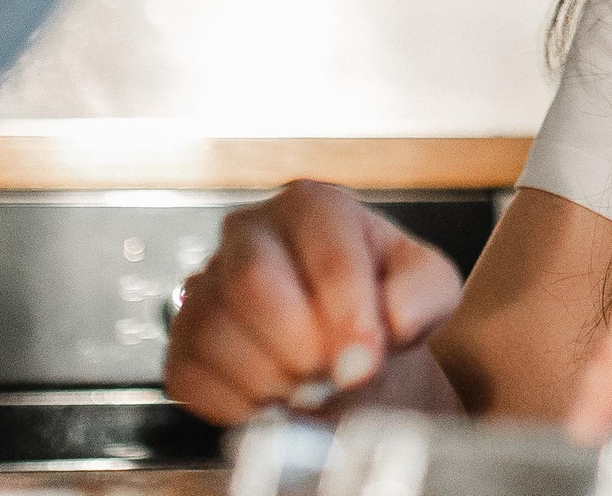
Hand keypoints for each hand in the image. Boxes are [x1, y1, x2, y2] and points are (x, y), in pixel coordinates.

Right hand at [164, 179, 463, 425]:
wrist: (348, 341)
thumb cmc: (385, 302)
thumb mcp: (428, 287)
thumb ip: (424, 293)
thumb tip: (394, 319)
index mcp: (314, 206)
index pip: (324, 253)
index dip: (347, 315)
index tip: (365, 363)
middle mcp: (250, 233)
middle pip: (253, 284)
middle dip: (299, 347)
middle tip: (333, 381)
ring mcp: (208, 283)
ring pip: (215, 332)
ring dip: (270, 380)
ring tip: (311, 391)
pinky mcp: (183, 338)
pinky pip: (190, 375)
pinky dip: (237, 404)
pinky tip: (274, 401)